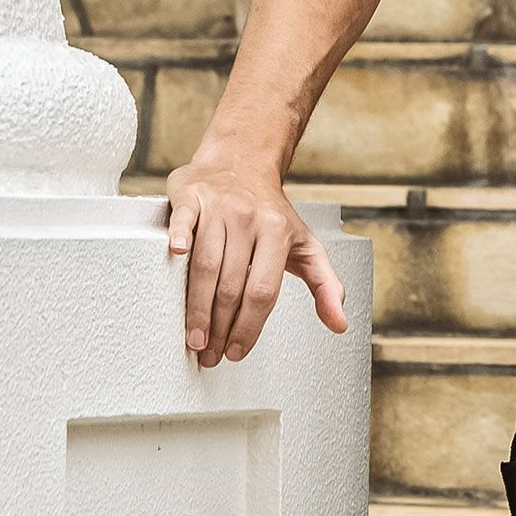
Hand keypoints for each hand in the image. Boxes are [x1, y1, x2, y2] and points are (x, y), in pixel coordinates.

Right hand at [164, 156, 346, 365]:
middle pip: (232, 285)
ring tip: (193, 338)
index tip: (236, 352)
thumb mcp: (306, 245)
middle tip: (209, 354)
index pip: (263, 291)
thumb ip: (325, 284)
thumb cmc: (271, 213)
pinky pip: (183, 220)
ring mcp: (219, 207)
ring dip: (196, 307)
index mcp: (278, 233)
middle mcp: (249, 219)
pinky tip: (175, 257)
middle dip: (220, 327)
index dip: (248, 327)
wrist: (242, 160)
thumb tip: (340, 324)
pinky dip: (178, 237)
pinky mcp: (191, 196)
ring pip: (205, 264)